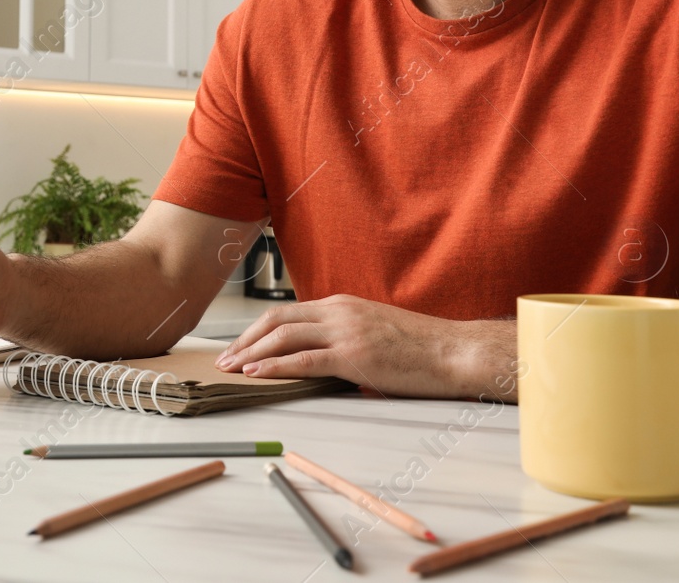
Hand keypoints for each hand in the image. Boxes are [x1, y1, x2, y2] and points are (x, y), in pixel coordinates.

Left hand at [213, 294, 513, 399]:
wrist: (454, 351)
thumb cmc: (420, 348)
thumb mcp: (373, 332)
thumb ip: (343, 339)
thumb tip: (318, 361)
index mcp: (341, 305)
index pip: (286, 312)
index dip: (256, 330)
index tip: (238, 347)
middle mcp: (338, 312)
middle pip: (276, 320)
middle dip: (244, 340)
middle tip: (224, 360)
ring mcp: (346, 331)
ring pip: (283, 337)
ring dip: (251, 354)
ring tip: (230, 369)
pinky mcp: (354, 355)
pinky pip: (304, 359)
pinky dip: (275, 366)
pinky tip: (256, 374)